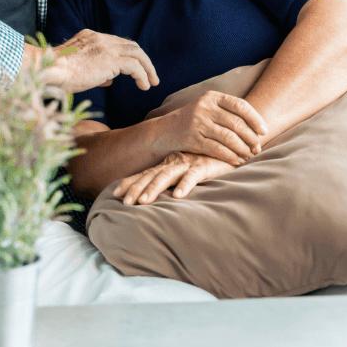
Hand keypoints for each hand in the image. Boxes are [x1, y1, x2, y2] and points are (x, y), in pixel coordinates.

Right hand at [35, 29, 159, 93]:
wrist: (48, 70)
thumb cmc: (55, 73)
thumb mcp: (76, 68)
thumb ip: (94, 70)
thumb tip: (110, 79)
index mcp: (90, 36)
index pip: (116, 43)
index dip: (128, 56)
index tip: (134, 70)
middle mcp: (100, 38)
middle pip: (130, 45)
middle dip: (143, 60)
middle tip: (150, 75)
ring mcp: (106, 47)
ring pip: (137, 53)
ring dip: (147, 68)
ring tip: (152, 82)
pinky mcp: (110, 59)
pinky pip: (134, 66)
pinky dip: (142, 75)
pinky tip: (144, 86)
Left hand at [113, 152, 234, 204]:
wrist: (231, 143)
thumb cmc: (209, 159)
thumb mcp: (188, 168)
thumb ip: (175, 178)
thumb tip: (163, 194)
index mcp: (169, 164)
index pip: (146, 173)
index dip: (130, 182)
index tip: (115, 193)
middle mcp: (174, 162)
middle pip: (151, 176)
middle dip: (136, 189)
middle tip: (124, 203)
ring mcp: (188, 163)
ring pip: (167, 176)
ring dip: (154, 189)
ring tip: (144, 202)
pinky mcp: (205, 165)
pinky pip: (193, 175)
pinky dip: (185, 184)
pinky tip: (178, 196)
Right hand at [157, 90, 267, 164]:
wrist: (166, 130)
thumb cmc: (194, 120)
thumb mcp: (209, 107)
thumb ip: (228, 111)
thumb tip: (258, 124)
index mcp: (213, 96)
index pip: (240, 106)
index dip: (255, 119)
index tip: (264, 131)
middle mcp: (205, 107)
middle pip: (236, 123)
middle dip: (251, 138)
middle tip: (258, 148)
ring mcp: (198, 122)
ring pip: (229, 138)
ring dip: (242, 149)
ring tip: (249, 156)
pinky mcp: (192, 138)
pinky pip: (217, 149)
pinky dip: (230, 156)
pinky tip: (237, 161)